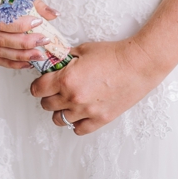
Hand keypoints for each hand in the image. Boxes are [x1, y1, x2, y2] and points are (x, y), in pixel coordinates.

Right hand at [0, 0, 58, 69]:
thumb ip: (37, 6)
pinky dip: (14, 64)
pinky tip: (28, 63)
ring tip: (39, 55)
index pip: (1, 21)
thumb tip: (54, 15)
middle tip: (43, 41)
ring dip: (21, 56)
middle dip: (24, 43)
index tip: (38, 21)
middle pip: (0, 39)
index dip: (20, 24)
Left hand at [30, 37, 162, 135]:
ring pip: (59, 120)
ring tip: (70, 102)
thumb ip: (66, 59)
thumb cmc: (115, 54)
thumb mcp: (85, 49)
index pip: (37, 89)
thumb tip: (54, 63)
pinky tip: (82, 113)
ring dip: (61, 110)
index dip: (39, 85)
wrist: (140, 63)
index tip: (44, 83)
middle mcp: (73, 97)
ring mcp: (86, 111)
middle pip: (46, 105)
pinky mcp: (100, 119)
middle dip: (49, 96)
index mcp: (66, 79)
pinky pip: (78, 129)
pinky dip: (77, 123)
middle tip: (58, 90)